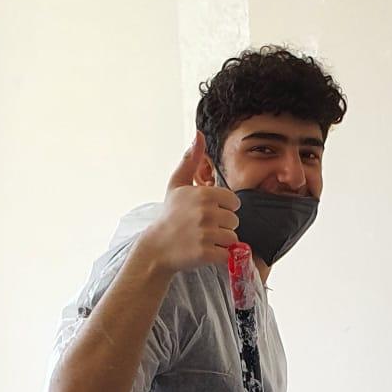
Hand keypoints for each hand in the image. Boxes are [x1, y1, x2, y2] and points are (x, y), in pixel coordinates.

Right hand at [139, 131, 240, 273]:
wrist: (157, 247)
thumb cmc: (170, 216)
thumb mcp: (177, 184)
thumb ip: (190, 160)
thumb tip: (198, 134)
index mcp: (204, 194)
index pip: (233, 202)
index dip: (223, 209)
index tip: (208, 214)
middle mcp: (206, 212)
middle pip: (234, 220)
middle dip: (223, 226)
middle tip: (205, 229)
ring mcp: (206, 233)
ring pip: (232, 237)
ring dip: (222, 241)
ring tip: (205, 240)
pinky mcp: (206, 252)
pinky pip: (227, 254)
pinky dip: (220, 256)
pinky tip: (206, 252)